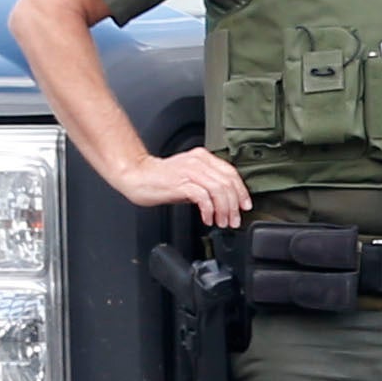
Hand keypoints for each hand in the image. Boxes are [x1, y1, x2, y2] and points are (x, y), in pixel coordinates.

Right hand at [121, 145, 252, 228]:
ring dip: (224, 210)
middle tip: (234, 220)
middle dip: (235, 205)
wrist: (137, 176)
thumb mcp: (190, 178)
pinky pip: (203, 197)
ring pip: (219, 190)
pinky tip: (208, 219)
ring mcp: (190, 171)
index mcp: (203, 158)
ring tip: (222, 222)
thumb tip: (225, 201)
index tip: (245, 206)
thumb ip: (207, 184)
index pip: (231, 173)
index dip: (241, 191)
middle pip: (228, 183)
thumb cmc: (161, 179)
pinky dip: (209, 210)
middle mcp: (199, 162)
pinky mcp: (181, 183)